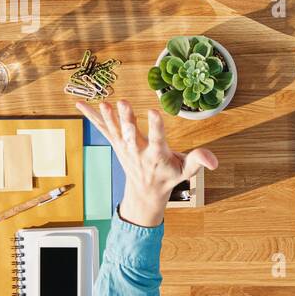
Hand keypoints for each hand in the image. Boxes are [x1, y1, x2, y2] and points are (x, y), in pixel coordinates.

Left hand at [76, 100, 217, 226]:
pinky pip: (103, 129)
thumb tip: (214, 161)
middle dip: (127, 119)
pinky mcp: (116, 144)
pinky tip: (81, 104)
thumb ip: (198, 162)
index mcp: (157, 156)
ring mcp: (124, 148)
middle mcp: (138, 151)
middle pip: (131, 134)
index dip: (156, 126)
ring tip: (103, 103)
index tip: (155, 112)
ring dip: (108, 117)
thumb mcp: (185, 172)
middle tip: (123, 103)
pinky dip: (92, 116)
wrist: (145, 192)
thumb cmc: (167, 177)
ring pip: (115, 130)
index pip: (157, 139)